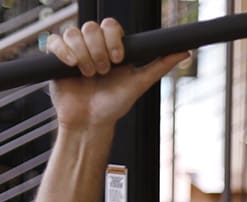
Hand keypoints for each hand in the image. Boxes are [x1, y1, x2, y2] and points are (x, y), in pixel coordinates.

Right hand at [46, 18, 188, 129]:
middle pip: (91, 28)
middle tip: (104, 72)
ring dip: (83, 55)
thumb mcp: (140, 83)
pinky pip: (54, 41)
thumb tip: (184, 52)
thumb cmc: (115, 104)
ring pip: (73, 33)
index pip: (110, 25)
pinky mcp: (56, 58)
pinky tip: (72, 67)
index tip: (118, 59)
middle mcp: (93, 46)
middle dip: (99, 51)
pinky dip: (64, 52)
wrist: (91, 122)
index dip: (113, 39)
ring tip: (90, 75)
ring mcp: (74, 50)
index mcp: (112, 47)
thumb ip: (160, 65)